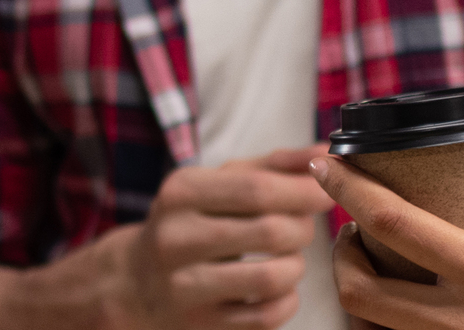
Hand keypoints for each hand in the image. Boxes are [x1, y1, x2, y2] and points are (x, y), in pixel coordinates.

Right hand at [111, 147, 332, 329]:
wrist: (137, 281)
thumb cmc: (192, 221)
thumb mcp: (218, 182)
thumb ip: (273, 165)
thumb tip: (324, 151)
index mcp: (181, 192)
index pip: (257, 189)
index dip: (304, 190)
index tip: (326, 190)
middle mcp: (176, 237)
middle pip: (271, 231)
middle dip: (303, 228)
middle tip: (303, 227)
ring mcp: (185, 285)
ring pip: (272, 277)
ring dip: (297, 266)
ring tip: (289, 257)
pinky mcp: (200, 322)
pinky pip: (266, 316)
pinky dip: (287, 300)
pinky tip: (279, 288)